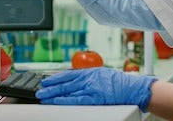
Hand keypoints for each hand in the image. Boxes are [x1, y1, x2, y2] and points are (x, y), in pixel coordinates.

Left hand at [36, 67, 156, 111]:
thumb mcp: (103, 74)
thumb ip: (91, 77)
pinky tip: (55, 101)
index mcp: (91, 72)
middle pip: (66, 82)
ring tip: (43, 95)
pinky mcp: (94, 97)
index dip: (56, 77)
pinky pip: (75, 99)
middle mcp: (89, 78)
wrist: (133, 88)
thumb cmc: (121, 83)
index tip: (46, 79)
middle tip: (40, 88)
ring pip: (68, 90)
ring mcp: (91, 87)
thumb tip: (78, 80)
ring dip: (54, 93)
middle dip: (51, 85)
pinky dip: (64, 100)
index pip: (69, 74)